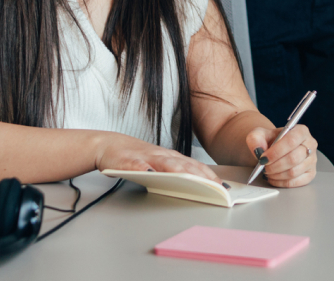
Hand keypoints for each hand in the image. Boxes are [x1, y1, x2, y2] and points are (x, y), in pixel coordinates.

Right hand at [94, 132, 223, 183]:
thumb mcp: (159, 165)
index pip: (195, 166)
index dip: (209, 176)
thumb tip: (196, 187)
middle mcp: (162, 155)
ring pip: (166, 164)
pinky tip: (149, 174)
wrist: (110, 145)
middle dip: (201, 177)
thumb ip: (175, 174)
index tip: (223, 187)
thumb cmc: (138, 157)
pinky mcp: (129, 161)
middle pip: (185, 165)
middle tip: (214, 188)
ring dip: (180, 172)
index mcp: (171, 157)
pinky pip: (138, 165)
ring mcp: (146, 157)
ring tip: (193, 182)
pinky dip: (144, 169)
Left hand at [246, 125, 316, 187]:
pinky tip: (273, 178)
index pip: (292, 140)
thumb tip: (258, 150)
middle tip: (264, 167)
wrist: (274, 149)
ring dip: (277, 174)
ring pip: (294, 172)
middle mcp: (310, 144)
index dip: (276, 151)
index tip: (263, 158)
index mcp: (301, 131)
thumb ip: (255, 139)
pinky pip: (295, 182)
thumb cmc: (270, 140)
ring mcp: (312, 160)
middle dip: (275, 165)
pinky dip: (281, 182)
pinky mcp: (310, 174)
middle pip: (293, 158)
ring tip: (267, 172)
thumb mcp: (259, 134)